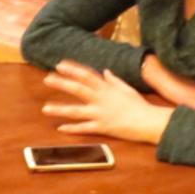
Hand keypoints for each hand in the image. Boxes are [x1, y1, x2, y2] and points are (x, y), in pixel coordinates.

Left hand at [42, 60, 172, 144]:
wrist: (149, 122)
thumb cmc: (140, 105)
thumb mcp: (127, 89)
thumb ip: (114, 80)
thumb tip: (105, 71)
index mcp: (107, 88)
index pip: (86, 75)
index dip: (72, 69)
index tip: (59, 65)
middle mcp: (101, 99)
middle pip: (78, 89)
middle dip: (62, 83)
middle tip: (47, 80)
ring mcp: (101, 113)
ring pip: (76, 110)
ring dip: (60, 109)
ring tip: (45, 109)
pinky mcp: (103, 127)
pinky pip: (85, 128)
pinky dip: (72, 129)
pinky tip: (60, 128)